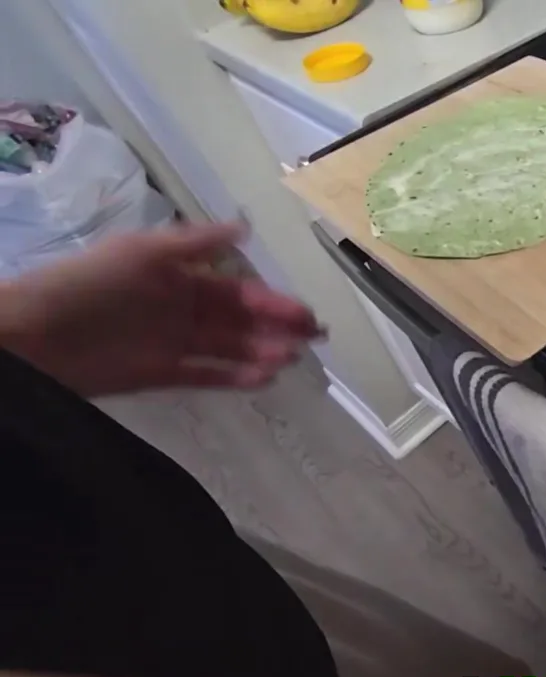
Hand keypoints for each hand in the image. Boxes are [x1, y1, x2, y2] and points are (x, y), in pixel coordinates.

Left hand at [0, 222, 323, 396]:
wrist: (31, 335)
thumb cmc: (87, 284)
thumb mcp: (140, 251)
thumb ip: (194, 243)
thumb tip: (244, 228)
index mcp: (178, 276)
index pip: (236, 288)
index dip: (271, 299)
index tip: (303, 312)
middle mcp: (180, 308)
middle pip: (240, 319)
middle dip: (278, 326)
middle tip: (314, 337)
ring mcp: (172, 343)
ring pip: (229, 348)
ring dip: (262, 352)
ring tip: (289, 359)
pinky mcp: (159, 374)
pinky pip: (205, 376)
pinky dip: (234, 378)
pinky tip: (263, 378)